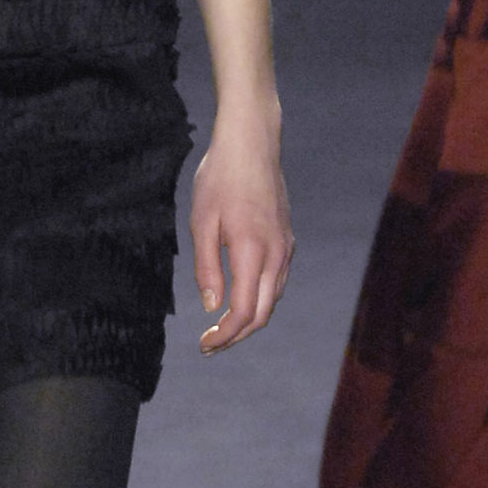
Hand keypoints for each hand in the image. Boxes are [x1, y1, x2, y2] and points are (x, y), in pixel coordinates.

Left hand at [192, 119, 293, 350]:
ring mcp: (285, 247)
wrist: (252, 143)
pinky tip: (240, 299)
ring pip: (272, 299)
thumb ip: (206, 268)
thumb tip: (212, 306)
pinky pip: (277, 281)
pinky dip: (260, 299)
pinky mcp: (286, 238)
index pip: (243, 312)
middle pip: (262, 313)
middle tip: (209, 345)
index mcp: (252, 252)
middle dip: (236, 336)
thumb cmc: (220, 178)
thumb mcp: (201, 222)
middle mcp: (276, 254)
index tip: (204, 344)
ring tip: (221, 328)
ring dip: (249, 320)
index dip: (225, 336)